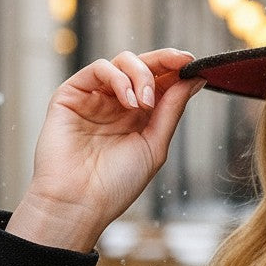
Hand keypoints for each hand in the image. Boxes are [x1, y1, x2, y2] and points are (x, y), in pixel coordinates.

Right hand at [7, 49, 204, 250]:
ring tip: (146, 104)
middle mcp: (116, 103)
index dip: (176, 68)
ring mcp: (93, 97)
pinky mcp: (70, 95)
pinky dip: (118, 78)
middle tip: (182, 62)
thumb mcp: (154, 145)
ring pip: (121, 62)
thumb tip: (195, 79)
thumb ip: (172, 109)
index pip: (159, 80)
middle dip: (164, 60)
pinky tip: (129, 101)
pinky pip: (97, 69)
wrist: (79, 204)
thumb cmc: (115, 184)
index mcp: (138, 115)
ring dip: (141, 75)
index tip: (194, 63)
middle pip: (142, 66)